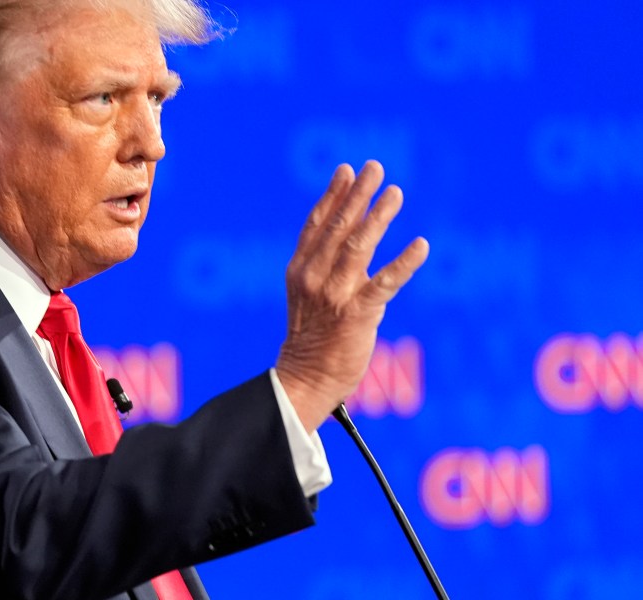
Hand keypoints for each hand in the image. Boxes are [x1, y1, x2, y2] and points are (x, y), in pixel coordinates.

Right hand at [276, 160, 428, 431]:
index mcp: (300, 269)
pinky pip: (384, 283)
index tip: (347, 170)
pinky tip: (421, 245)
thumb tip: (359, 234)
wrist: (307, 377)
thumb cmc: (314, 337)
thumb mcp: (311, 294)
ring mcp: (334, 295)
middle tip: (375, 168)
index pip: (316, 224)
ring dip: (378, 218)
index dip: (333, 195)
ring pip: (358, 247)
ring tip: (395, 193)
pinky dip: (404, 263)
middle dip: (357, 196)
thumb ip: (330, 265)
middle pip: (337, 228)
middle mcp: (313, 277)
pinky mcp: (356, 315)